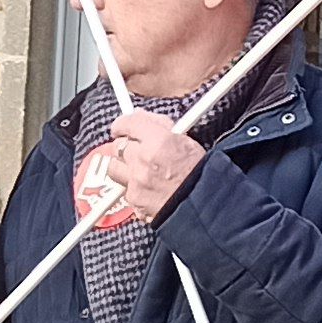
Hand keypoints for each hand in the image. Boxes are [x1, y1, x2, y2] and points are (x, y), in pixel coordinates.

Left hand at [79, 110, 202, 227]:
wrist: (206, 206)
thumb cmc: (201, 174)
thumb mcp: (185, 141)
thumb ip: (158, 126)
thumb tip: (140, 116)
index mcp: (158, 140)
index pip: (127, 124)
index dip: (122, 125)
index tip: (122, 127)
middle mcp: (143, 160)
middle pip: (118, 146)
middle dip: (126, 147)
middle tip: (137, 151)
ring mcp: (136, 182)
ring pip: (115, 168)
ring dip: (124, 167)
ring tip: (141, 171)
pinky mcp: (135, 201)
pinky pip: (125, 190)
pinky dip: (134, 188)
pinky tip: (150, 189)